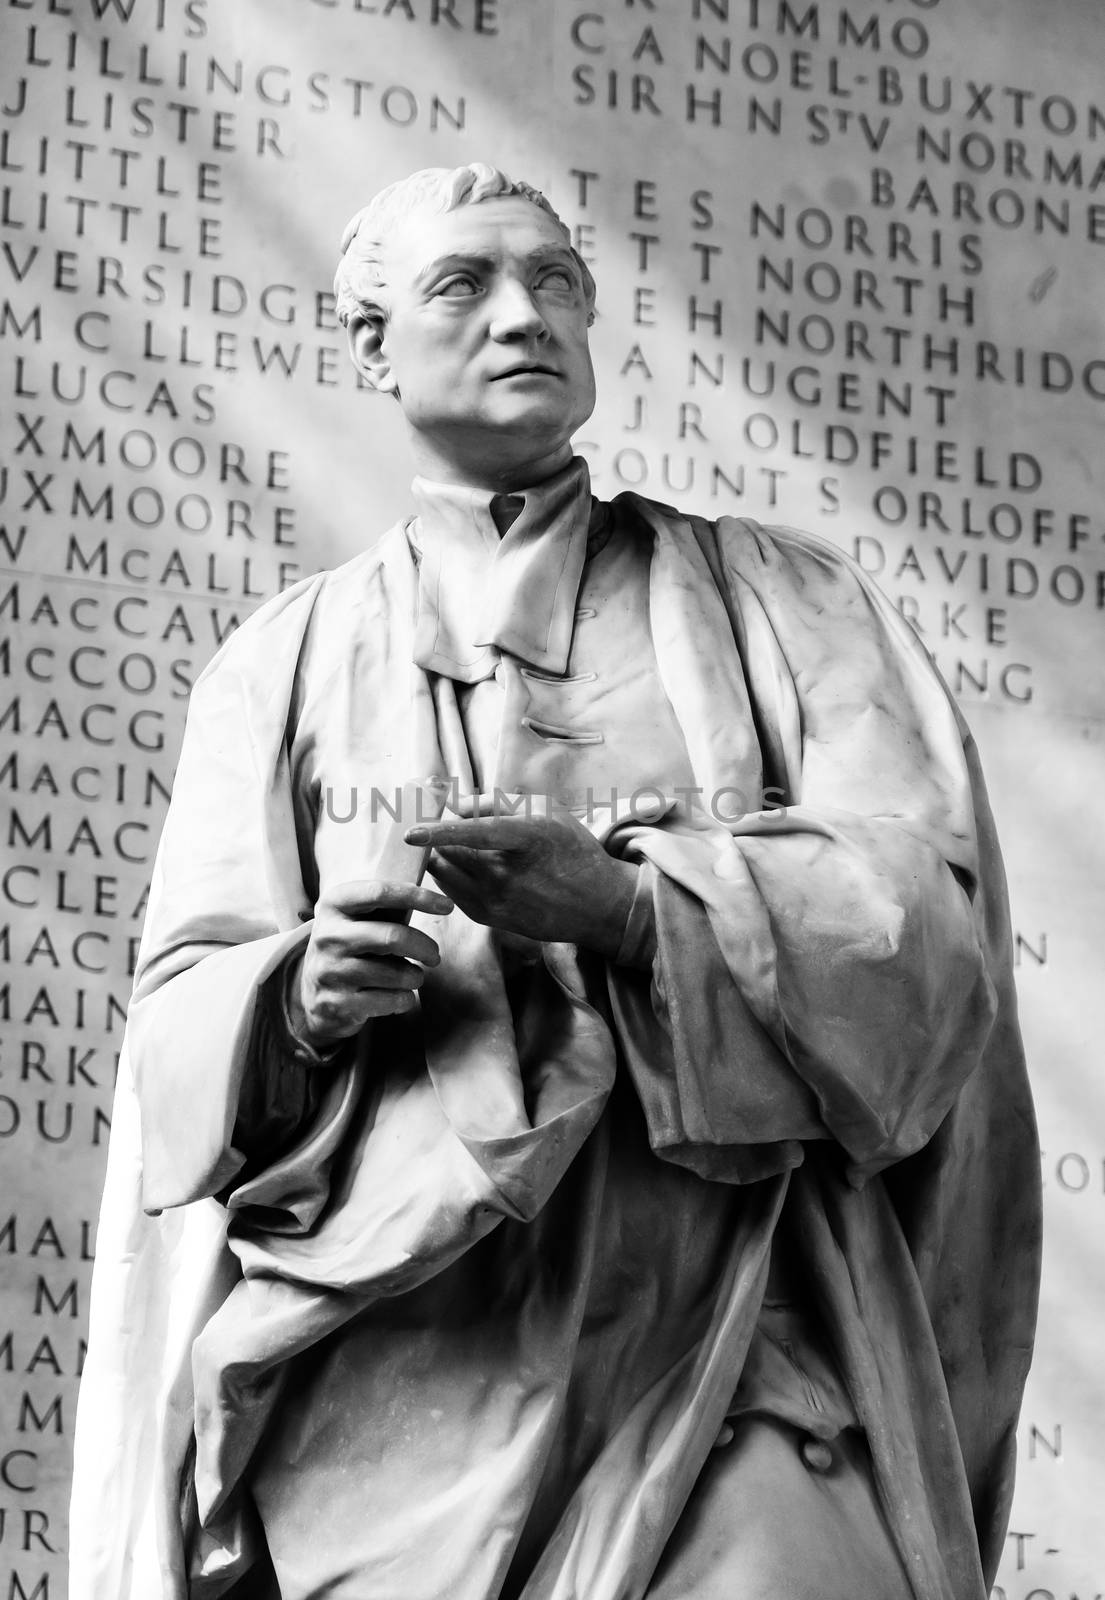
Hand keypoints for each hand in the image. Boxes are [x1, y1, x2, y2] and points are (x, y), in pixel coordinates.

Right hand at [289, 879, 452, 1050]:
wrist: (310, 993)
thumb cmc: (348, 946)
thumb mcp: (354, 919)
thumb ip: (385, 906)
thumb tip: (437, 899)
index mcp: (334, 905)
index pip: (380, 893)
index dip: (418, 896)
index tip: (447, 906)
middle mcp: (328, 936)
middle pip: (392, 937)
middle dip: (424, 947)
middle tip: (434, 956)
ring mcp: (330, 971)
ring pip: (395, 974)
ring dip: (415, 977)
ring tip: (413, 976)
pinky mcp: (337, 1003)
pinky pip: (390, 1001)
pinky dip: (405, 999)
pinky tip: (400, 995)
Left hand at [406, 794, 636, 958]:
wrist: (597, 905)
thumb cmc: (572, 849)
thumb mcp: (546, 811)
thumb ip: (498, 803)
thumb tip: (455, 805)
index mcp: (528, 840)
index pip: (477, 834)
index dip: (441, 832)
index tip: (411, 832)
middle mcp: (510, 875)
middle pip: (452, 852)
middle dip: (435, 836)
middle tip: (426, 819)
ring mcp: (498, 902)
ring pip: (446, 873)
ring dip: (438, 855)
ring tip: (447, 842)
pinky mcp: (490, 918)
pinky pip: (451, 891)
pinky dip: (448, 874)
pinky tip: (460, 863)